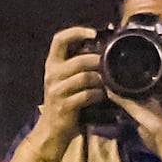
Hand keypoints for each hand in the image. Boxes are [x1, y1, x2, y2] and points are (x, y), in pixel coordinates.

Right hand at [29, 26, 103, 161]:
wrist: (53, 129)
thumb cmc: (66, 101)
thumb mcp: (68, 79)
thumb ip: (80, 64)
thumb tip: (102, 45)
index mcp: (52, 64)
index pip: (59, 39)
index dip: (77, 32)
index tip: (94, 33)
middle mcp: (51, 75)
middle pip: (79, 60)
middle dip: (98, 62)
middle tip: (109, 66)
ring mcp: (56, 90)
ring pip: (85, 77)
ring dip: (101, 80)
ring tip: (108, 84)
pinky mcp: (64, 105)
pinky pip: (87, 95)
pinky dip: (99, 95)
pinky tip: (103, 97)